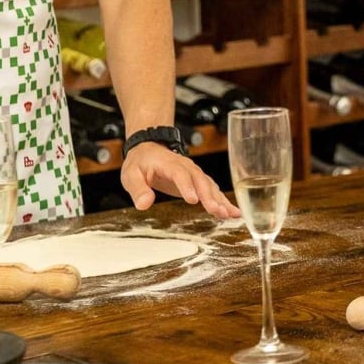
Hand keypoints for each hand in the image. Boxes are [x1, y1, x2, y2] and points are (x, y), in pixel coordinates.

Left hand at [120, 143, 239, 218]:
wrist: (150, 149)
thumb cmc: (140, 163)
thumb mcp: (131, 175)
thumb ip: (137, 189)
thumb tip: (143, 204)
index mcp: (169, 164)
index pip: (180, 174)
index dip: (187, 186)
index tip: (194, 200)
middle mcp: (187, 167)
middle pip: (201, 180)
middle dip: (210, 197)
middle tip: (217, 211)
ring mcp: (195, 173)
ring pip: (210, 186)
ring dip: (220, 200)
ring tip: (230, 214)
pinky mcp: (198, 181)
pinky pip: (213, 190)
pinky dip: (223, 201)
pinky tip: (233, 212)